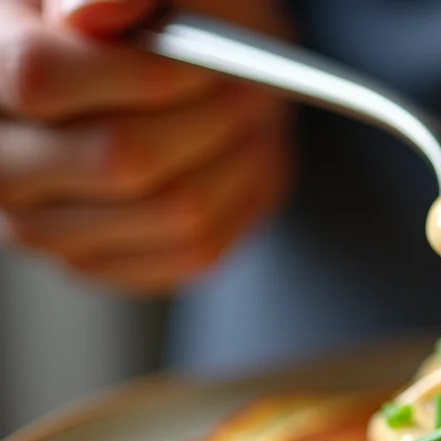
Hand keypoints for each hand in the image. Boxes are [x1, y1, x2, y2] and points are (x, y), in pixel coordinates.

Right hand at [0, 0, 292, 295]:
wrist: (180, 75)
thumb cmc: (154, 17)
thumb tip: (90, 13)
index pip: (41, 80)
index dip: (141, 73)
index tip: (204, 61)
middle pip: (118, 157)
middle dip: (206, 119)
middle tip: (245, 87)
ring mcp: (39, 224)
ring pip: (170, 210)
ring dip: (234, 159)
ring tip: (250, 117)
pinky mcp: (97, 264)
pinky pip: (192, 252)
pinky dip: (238, 202)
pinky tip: (240, 160)